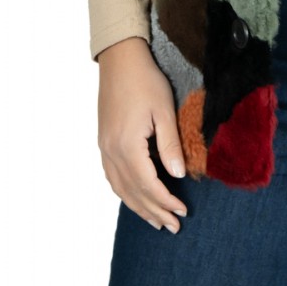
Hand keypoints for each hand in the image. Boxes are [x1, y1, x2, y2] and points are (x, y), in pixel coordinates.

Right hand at [97, 36, 189, 232]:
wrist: (120, 59)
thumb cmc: (145, 80)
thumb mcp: (164, 110)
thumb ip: (170, 145)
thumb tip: (178, 175)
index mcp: (127, 145)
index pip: (148, 185)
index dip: (165, 201)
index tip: (182, 212)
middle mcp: (111, 151)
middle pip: (133, 192)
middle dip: (154, 211)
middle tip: (173, 226)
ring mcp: (104, 147)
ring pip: (120, 188)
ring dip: (138, 206)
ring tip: (156, 220)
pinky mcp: (103, 141)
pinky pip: (112, 177)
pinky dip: (125, 192)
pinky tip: (134, 197)